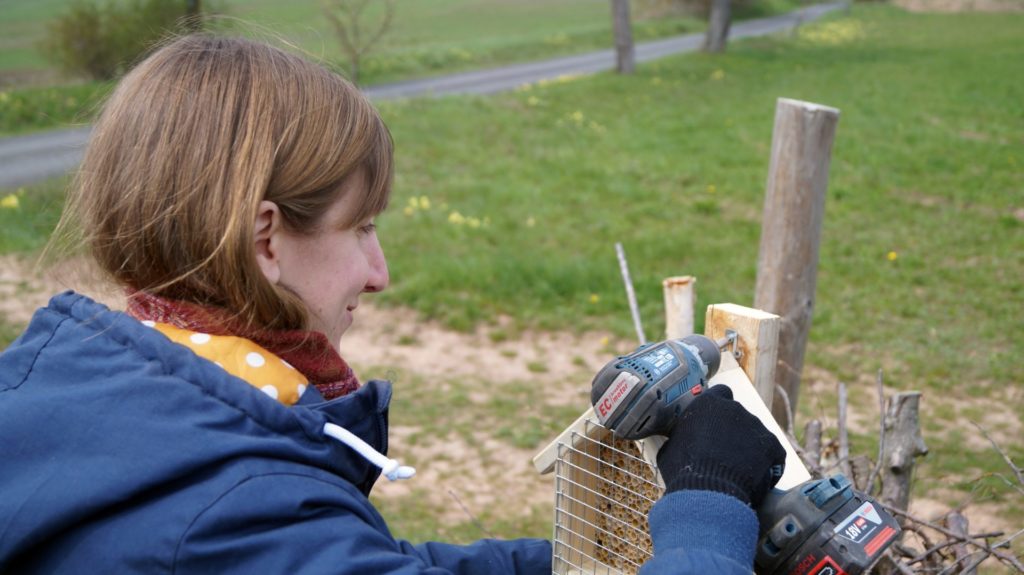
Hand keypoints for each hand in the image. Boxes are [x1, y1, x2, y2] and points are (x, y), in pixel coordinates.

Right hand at [656, 385, 785, 507]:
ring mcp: (757, 426)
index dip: (718, 410)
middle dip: (734, 432)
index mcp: (708, 403)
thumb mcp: (670, 449)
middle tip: (724, 454)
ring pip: (755, 435)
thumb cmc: (682, 471)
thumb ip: (681, 439)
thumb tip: (679, 445)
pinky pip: (772, 454)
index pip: (720, 394)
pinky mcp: (773, 446)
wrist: (708, 493)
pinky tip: (754, 481)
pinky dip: (766, 465)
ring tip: (738, 473)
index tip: (714, 424)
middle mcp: (735, 408)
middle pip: (738, 416)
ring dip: (749, 449)